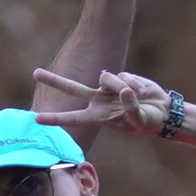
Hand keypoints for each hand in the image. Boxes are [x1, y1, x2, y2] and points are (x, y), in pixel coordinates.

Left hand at [28, 65, 173, 137]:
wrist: (161, 111)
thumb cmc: (148, 122)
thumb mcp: (140, 120)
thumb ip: (130, 107)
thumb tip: (123, 90)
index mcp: (98, 117)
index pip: (72, 118)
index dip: (55, 118)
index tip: (36, 118)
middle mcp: (98, 101)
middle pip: (72, 89)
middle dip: (54, 80)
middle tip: (35, 73)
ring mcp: (108, 89)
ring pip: (106, 78)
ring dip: (121, 85)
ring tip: (138, 95)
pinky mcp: (120, 78)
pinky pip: (122, 75)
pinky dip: (134, 83)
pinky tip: (142, 91)